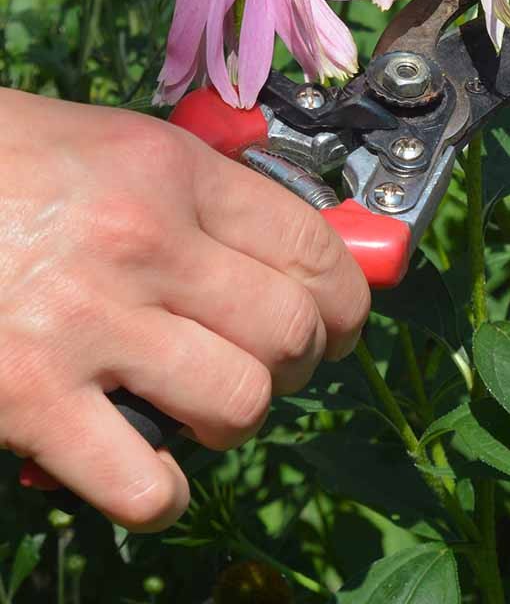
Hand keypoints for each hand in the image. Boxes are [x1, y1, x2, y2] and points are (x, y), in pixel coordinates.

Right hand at [0, 89, 369, 529]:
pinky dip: (163, 492)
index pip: (311, 246)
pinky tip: (149, 467)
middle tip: (278, 363)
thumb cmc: (4, 162)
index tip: (340, 319)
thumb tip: (288, 240)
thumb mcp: (115, 144)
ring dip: (238, 419)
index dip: (348, 297)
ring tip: (209, 408)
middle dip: (303, 360)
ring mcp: (88, 324)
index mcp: (170, 172)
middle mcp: (144, 243)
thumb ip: (202, 188)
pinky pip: (146, 481)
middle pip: (291, 329)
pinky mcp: (31, 399)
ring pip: (241, 401)